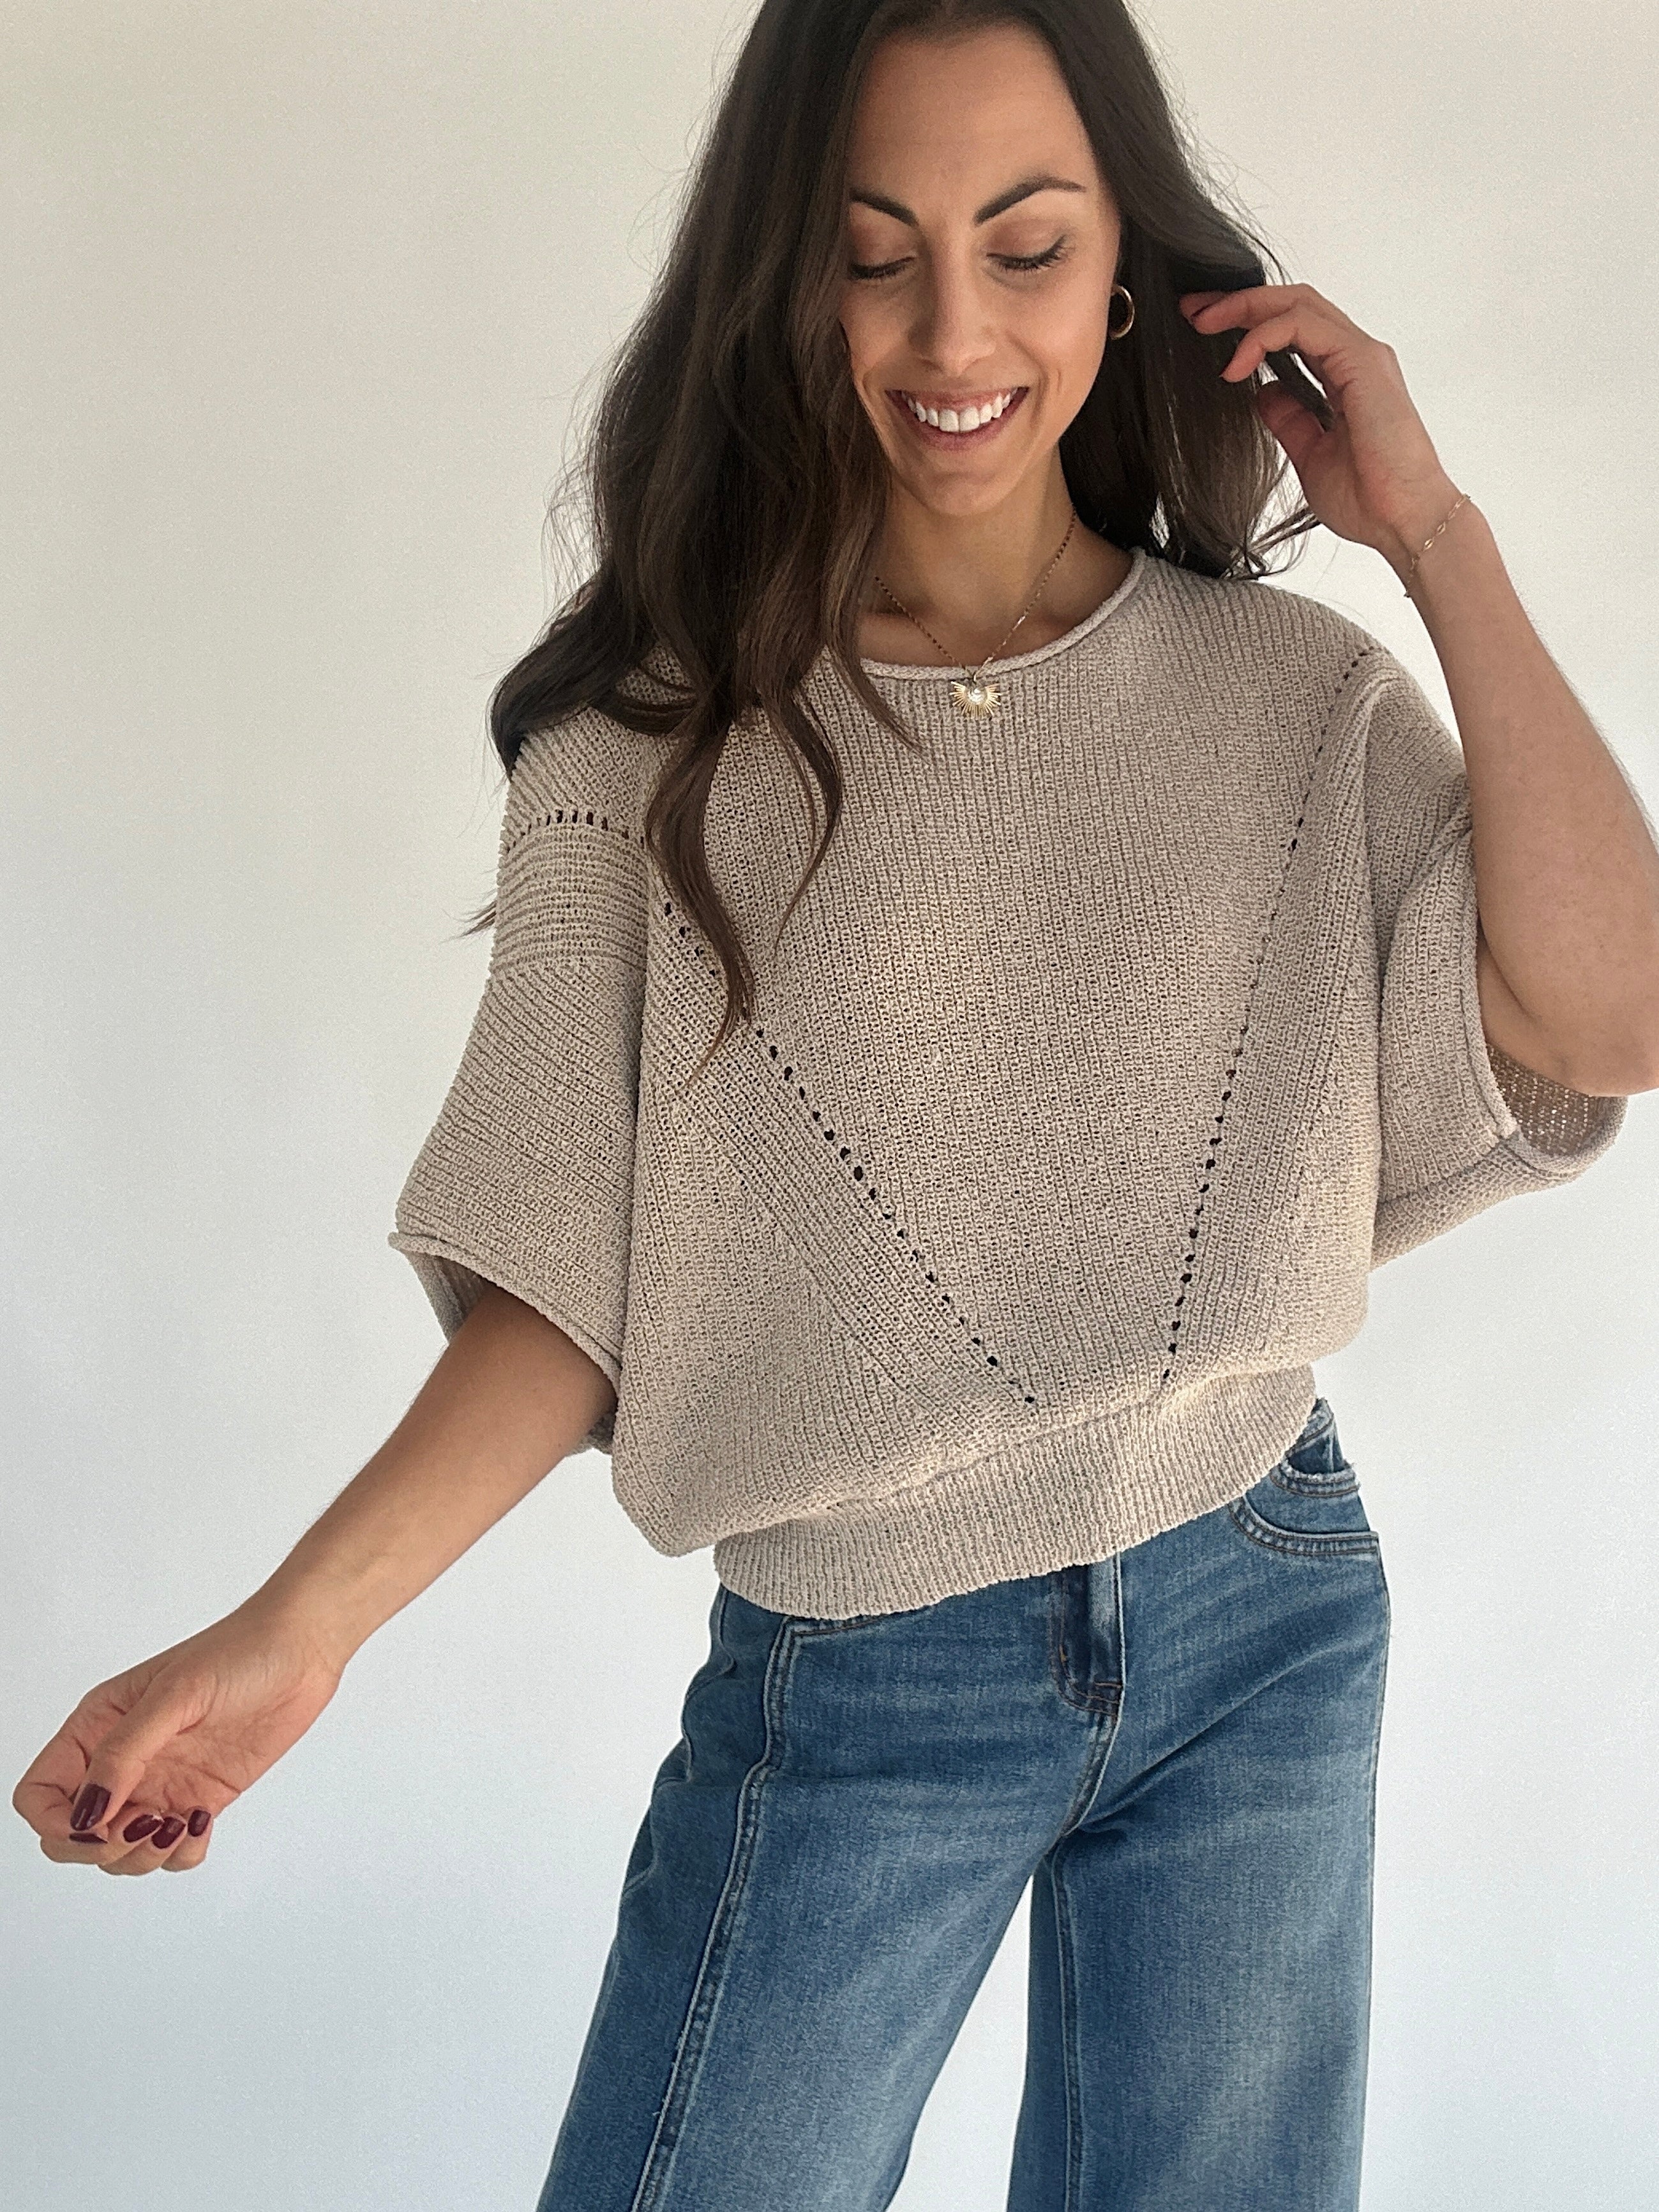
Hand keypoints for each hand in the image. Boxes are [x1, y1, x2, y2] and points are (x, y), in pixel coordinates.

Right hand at [12, 1600, 343, 1874]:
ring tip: (180, 1822)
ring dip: (142, 1855)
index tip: (96, 1826)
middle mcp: (123, 1761)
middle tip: (145, 1824)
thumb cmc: (238, 1652)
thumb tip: (87, 1813)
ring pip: (120, 1852)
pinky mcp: (198, 1798)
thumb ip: (124, 1754)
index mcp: (98, 1727)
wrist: (301, 1651)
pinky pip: (172, 1851)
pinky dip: (181, 1853)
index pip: (40, 1794)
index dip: (55, 1823)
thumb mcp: (173, 1696)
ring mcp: (160, 1783)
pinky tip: (203, 1820)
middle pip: (73, 1836)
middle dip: (99, 1849)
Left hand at [1178, 281, 1462, 576]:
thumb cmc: (1369, 498)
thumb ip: (1288, 420)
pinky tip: (1237, 363)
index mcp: (1343, 377)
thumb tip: (1262, 395)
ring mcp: (1360, 355)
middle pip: (1291, 304)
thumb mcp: (1309, 455)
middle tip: (1192, 311)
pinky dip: (1263, 336)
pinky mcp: (1362, 361)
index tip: (1204, 330)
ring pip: (1297, 303)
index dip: (1246, 322)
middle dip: (1237, 302)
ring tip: (1204, 324)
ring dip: (1245, 307)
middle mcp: (1353, 358)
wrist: (1402, 521)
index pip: (1291, 328)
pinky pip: (1303, 326)